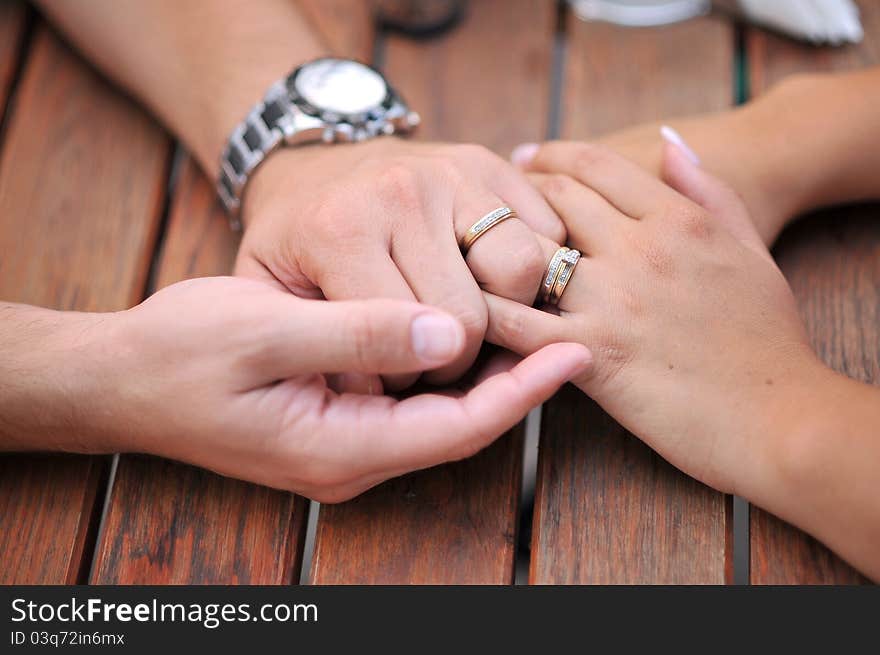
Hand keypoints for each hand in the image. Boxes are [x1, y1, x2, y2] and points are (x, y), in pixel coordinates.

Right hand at [98, 277, 588, 501]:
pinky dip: (444, 372)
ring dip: (486, 378)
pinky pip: (408, 405)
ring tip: (534, 329)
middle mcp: (350, 459)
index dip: (522, 392)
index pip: (457, 428)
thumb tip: (445, 333)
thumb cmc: (181, 351)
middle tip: (569, 332)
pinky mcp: (332, 423)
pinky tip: (463, 332)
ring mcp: (341, 446)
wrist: (120, 377)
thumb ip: (358, 334)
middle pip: (458, 429)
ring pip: (437, 418)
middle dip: (517, 386)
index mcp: (338, 448)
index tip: (573, 352)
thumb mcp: (266, 331)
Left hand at [236, 138, 565, 390]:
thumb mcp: (268, 299)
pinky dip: (532, 268)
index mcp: (342, 230)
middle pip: (475, 314)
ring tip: (470, 318)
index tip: (391, 375)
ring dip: (508, 310)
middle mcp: (403, 192)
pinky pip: (547, 231)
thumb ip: (319, 346)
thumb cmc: (292, 245)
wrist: (308, 167)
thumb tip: (386, 393)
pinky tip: (491, 280)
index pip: (417, 341)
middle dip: (460, 358)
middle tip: (431, 355)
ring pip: (526, 268)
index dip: (411, 380)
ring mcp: (453, 172)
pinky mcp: (489, 162)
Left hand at [487, 138, 828, 498]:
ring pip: (528, 252)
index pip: (594, 164)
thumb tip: (669, 141)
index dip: (551, 155)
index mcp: (678, 219)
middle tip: (485, 201)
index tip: (524, 159)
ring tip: (464, 248)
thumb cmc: (768, 336)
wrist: (780, 417)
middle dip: (514, 193)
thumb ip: (710, 189)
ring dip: (490, 246)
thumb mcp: (751, 246)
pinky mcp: (592, 353)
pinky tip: (461, 306)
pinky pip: (520, 325)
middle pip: (554, 199)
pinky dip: (485, 311)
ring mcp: (613, 301)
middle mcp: (640, 249)